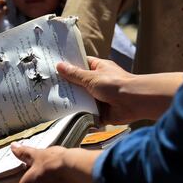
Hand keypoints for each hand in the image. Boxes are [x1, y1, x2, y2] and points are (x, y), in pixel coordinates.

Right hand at [57, 57, 182, 123]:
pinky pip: (87, 114)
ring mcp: (100, 98)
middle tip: (48, 88)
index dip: (68, 66)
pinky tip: (65, 118)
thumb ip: (75, 74)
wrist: (134, 102)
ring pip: (82, 100)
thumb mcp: (91, 77)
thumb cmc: (116, 84)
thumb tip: (60, 66)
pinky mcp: (101, 112)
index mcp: (98, 69)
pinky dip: (80, 116)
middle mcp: (99, 82)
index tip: (53, 68)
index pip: (81, 65)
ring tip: (52, 104)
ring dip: (72, 103)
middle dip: (67, 87)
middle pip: (79, 84)